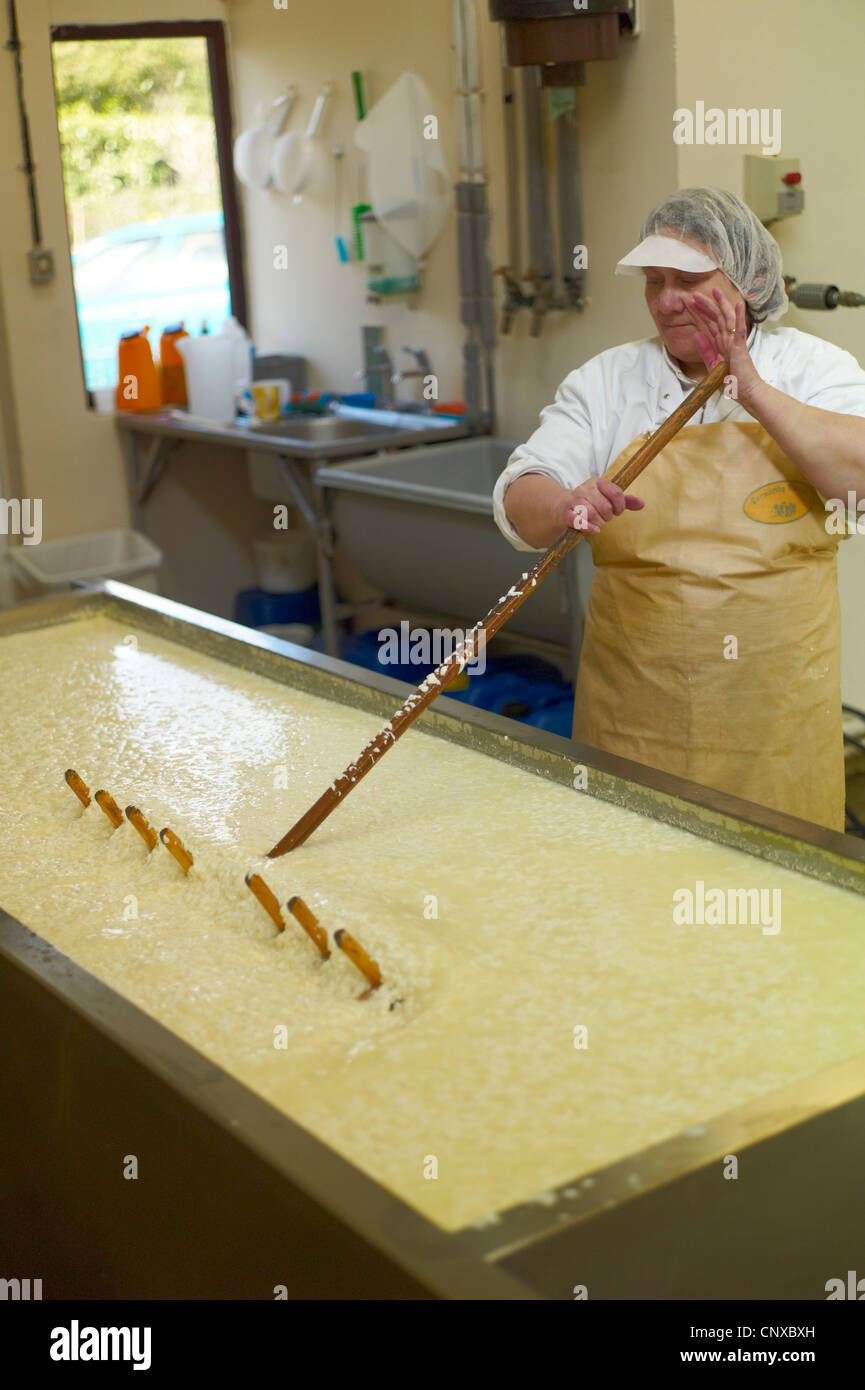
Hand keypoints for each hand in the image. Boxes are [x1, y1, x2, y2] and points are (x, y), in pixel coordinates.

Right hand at [560, 476, 643, 534]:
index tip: (618, 511)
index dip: (620, 506)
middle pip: (605, 506)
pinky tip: (594, 530)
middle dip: (608, 517)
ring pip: (593, 514)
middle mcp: (585, 488)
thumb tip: (642, 504)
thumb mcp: (607, 498)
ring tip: (598, 524)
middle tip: (605, 518)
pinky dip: (588, 528)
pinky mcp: (566, 512)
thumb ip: (625, 501)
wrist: (563, 505)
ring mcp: (575, 500)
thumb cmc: (590, 502)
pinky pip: (578, 520)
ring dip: (599, 523)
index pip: (616, 493)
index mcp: (597, 482)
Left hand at [684, 289, 762, 406]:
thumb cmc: (733, 381)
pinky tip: (738, 304)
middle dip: (707, 305)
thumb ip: (705, 350)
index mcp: (721, 344)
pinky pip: (739, 330)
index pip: (710, 324)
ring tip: (715, 291)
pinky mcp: (740, 348)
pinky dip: (739, 317)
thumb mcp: (713, 365)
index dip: (702, 313)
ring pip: (727, 319)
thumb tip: (696, 334)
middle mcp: (728, 340)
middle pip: (717, 318)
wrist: (746, 393)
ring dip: (721, 305)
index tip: (692, 303)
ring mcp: (735, 343)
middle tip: (695, 294)